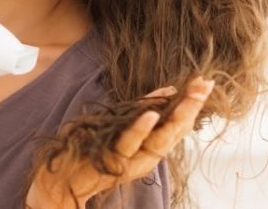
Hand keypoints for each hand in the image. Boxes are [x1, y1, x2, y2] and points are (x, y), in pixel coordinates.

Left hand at [25, 76, 214, 207]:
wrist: (61, 184)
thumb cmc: (94, 152)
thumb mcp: (123, 128)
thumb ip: (144, 111)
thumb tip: (169, 90)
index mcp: (149, 150)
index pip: (177, 127)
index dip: (192, 106)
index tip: (205, 82)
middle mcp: (144, 159)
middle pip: (174, 133)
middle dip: (191, 109)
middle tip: (206, 85)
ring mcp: (128, 161)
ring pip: (158, 141)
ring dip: (175, 118)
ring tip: (189, 96)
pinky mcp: (110, 160)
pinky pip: (128, 144)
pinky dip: (140, 129)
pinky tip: (152, 114)